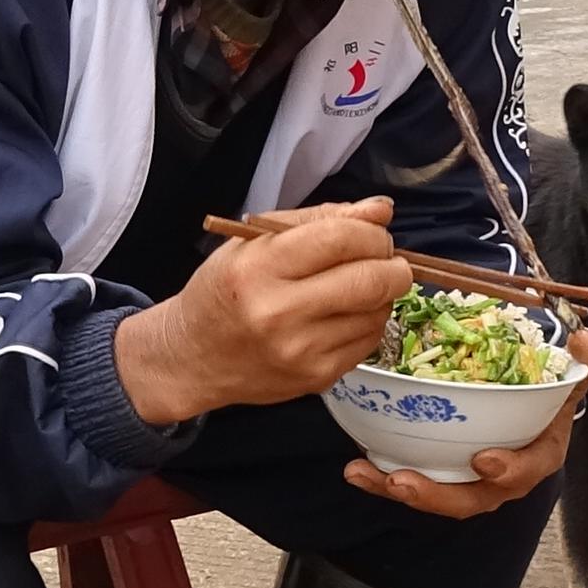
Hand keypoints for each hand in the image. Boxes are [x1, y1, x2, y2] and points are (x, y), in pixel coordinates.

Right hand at [112, 196, 415, 423]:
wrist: (194, 356)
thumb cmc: (225, 290)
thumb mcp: (255, 241)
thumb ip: (320, 219)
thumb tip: (381, 209)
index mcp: (259, 268)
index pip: (341, 238)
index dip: (372, 231)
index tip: (374, 232)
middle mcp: (279, 313)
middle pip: (371, 280)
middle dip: (392, 264)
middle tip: (384, 258)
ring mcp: (301, 351)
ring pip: (377, 312)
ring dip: (380, 294)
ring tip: (356, 287)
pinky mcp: (316, 378)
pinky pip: (369, 342)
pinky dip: (368, 321)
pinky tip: (345, 314)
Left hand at [349, 322, 587, 519]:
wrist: (527, 391)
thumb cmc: (550, 385)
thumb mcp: (576, 369)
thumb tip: (582, 342)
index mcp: (538, 452)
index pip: (529, 469)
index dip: (509, 470)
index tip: (483, 460)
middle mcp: (502, 474)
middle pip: (473, 497)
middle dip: (437, 494)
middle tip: (403, 481)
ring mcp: (466, 476)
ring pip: (436, 493)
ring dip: (399, 489)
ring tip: (366, 474)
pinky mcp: (438, 469)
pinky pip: (411, 480)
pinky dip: (382, 478)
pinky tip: (357, 467)